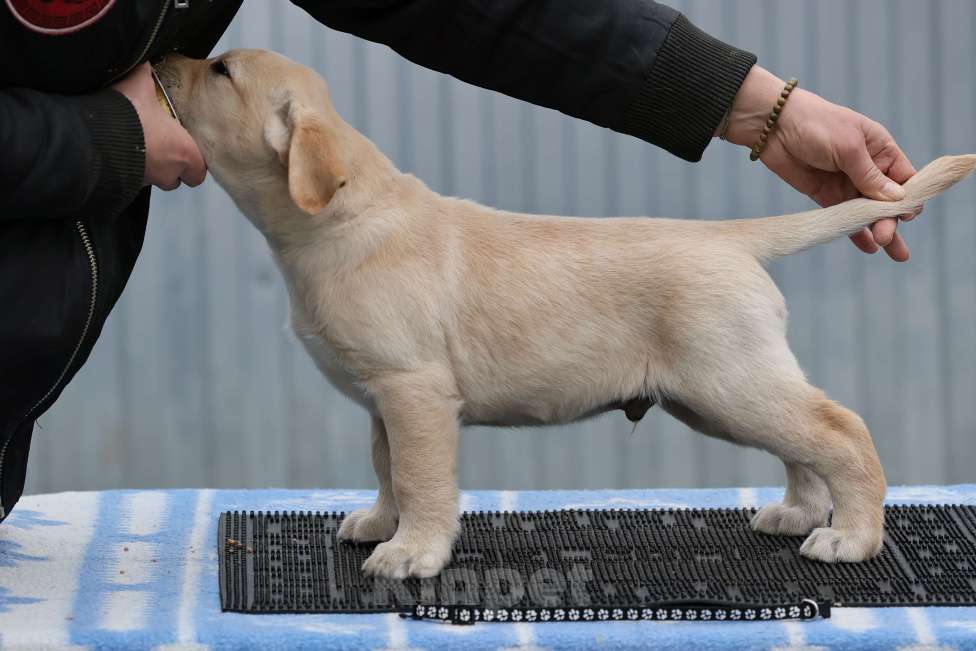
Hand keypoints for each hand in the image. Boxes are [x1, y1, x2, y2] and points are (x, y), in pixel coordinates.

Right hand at [112, 63, 205, 190]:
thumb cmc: (128, 112)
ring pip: (153, 180)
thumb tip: (145, 59)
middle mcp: (167, 172)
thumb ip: (148, 75)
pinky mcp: (123, 184)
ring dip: (149, 168)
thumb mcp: (140, 83)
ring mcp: (145, 181)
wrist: (93, 135)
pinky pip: (131, 179)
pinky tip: (117, 148)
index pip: (199, 172)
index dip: (194, 163)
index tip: (185, 149)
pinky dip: (128, 167)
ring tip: (138, 146)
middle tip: (161, 147)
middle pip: (176, 179)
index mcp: (183, 152)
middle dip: (171, 167)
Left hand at [723, 66, 917, 260]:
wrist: (774, 126)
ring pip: (868, 213)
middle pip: (887, 201)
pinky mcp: (826, 195)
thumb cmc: (817, 124)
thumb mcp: (849, 147)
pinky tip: (868, 247)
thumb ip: (870, 175)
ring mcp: (847, 183)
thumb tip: (897, 199)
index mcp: (881, 150)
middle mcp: (868, 169)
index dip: (910, 198)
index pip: (906, 178)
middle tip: (887, 237)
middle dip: (891, 220)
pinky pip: (844, 217)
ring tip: (891, 251)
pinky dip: (855, 232)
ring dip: (879, 230)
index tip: (908, 215)